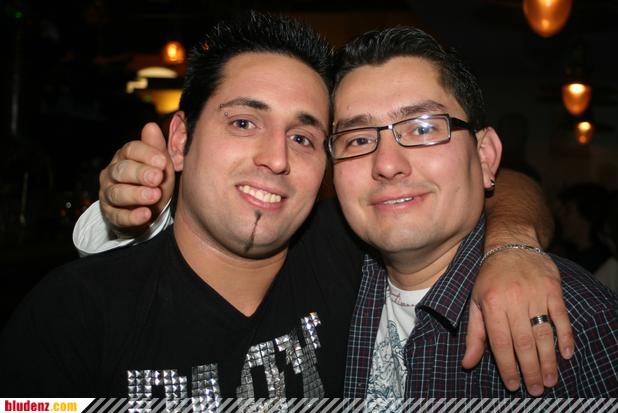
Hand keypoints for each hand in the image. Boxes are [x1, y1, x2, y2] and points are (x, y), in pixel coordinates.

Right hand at [99, 122, 174, 235]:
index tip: (162, 161)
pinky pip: (119, 216)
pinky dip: (132, 217)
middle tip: (157, 177)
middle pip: (122, 170)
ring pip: (118, 193)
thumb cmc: (153, 183)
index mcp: (125, 157)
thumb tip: (151, 126)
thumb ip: (156, 148)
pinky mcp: (111, 215)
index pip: (131, 150)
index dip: (147, 154)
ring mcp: (109, 194)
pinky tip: (146, 215)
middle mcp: (113, 173)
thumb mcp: (159, 165)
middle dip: (140, 173)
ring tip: (155, 196)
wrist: (147, 211)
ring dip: (137, 194)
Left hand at [462, 249, 574, 395]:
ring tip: (550, 380)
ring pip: (543, 333)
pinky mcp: (553, 289)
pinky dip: (565, 337)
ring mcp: (535, 294)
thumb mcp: (475, 302)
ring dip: (548, 360)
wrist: (512, 244)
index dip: (506, 366)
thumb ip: (474, 334)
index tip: (513, 384)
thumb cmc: (490, 277)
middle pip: (523, 342)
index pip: (499, 342)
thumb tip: (467, 363)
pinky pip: (561, 317)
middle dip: (530, 369)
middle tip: (536, 389)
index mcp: (491, 303)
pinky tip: (566, 355)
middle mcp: (513, 299)